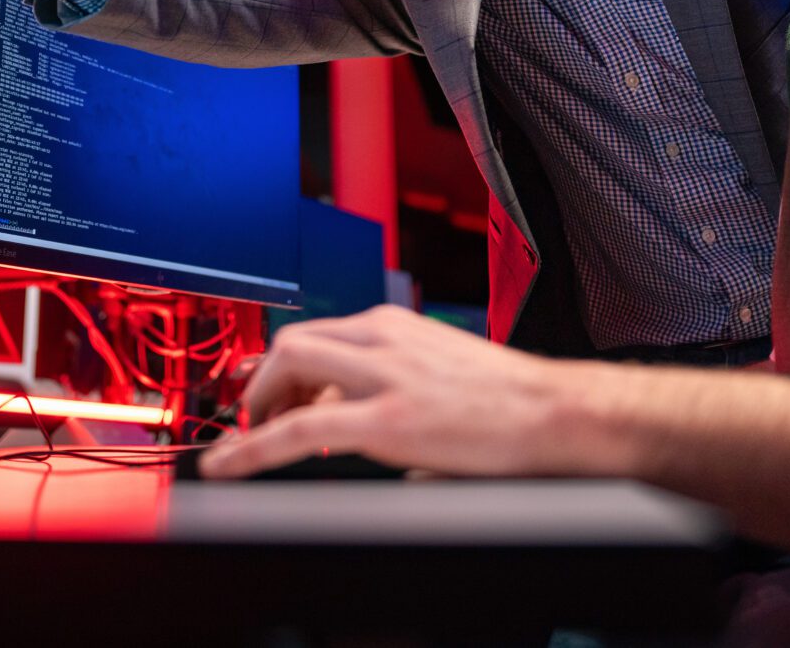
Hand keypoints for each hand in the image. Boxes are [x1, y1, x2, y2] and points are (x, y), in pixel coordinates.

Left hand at [198, 305, 585, 478]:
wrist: (556, 412)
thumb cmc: (509, 399)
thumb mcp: (437, 368)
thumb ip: (389, 380)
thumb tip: (349, 414)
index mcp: (395, 326)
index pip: (317, 334)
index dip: (282, 370)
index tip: (266, 395)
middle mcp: (383, 338)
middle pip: (291, 341)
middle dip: (262, 382)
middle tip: (256, 420)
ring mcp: (383, 376)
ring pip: (287, 366)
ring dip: (258, 404)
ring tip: (252, 441)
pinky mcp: (386, 419)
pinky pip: (300, 429)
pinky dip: (253, 447)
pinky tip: (233, 464)